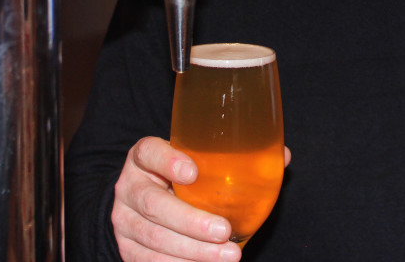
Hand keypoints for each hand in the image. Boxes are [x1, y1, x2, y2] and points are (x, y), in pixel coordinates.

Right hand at [111, 136, 241, 260]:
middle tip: (224, 230)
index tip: (193, 172)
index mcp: (143, 157)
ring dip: (194, 251)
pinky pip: (150, 261)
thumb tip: (281, 158)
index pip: (149, 153)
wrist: (145, 201)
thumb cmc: (179, 179)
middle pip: (153, 204)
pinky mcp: (127, 248)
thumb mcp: (192, 160)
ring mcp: (124, 220)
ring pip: (155, 238)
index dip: (168, 161)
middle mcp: (128, 187)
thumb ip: (227, 158)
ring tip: (228, 254)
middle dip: (191, 222)